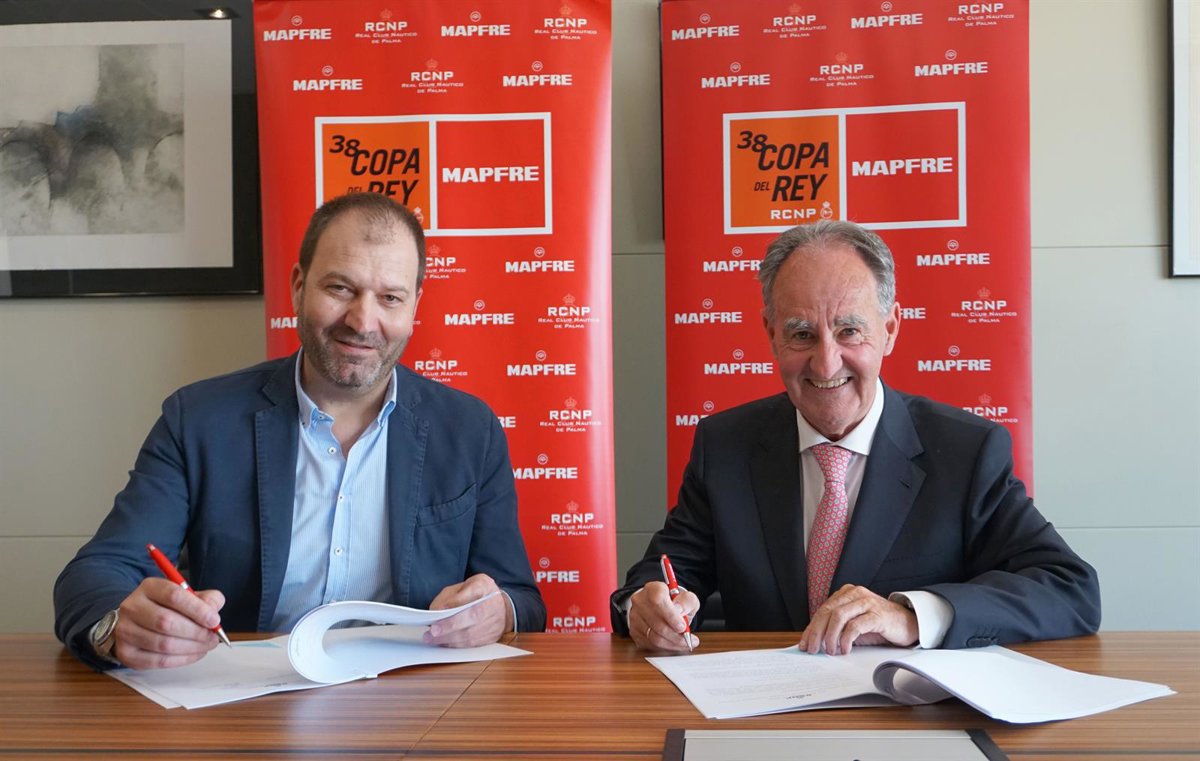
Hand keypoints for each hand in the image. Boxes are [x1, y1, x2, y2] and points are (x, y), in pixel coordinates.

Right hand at [112, 578, 224, 669]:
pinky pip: (158, 661)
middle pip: (166, 622)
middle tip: (212, 638)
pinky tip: (194, 654)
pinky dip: (182, 660)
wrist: (138, 622)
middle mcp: (132, 607)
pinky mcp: (126, 653)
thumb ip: (206, 599)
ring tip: (205, 646)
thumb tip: (213, 612)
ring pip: (163, 644)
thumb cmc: (168, 608)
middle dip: (196, 632)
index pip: (173, 595)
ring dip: (191, 648)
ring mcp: (125, 631)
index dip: (197, 610)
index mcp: (149, 587)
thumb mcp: (187, 595)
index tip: (214, 620)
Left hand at [424, 574, 511, 647]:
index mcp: (484, 586)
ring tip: (432, 639)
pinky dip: (456, 644)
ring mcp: (493, 623)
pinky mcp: (491, 637)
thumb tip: (437, 609)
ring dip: (449, 638)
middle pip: (473, 616)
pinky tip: (443, 643)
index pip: (474, 591)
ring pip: (471, 634)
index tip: (442, 608)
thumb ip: (451, 595)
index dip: (458, 600)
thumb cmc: (480, 595)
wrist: (503, 608)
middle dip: (450, 625)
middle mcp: (491, 605)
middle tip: (433, 630)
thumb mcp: (466, 585)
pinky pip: (472, 644)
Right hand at [628, 581, 698, 651]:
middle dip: (675, 635)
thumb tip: (680, 611)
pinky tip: (674, 644)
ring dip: (672, 643)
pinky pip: (650, 645)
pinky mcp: (634, 632)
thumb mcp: (686, 597)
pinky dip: (665, 648)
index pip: (658, 600)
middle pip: (656, 623)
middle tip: (687, 638)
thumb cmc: (674, 602)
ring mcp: (635, 618)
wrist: (661, 608)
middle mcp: (640, 602)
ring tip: (685, 643)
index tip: (682, 626)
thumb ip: (687, 601)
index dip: (671, 615)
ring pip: (653, 637)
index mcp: (652, 589)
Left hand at [799, 584, 917, 654]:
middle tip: (813, 649)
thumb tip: (816, 642)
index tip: (804, 643)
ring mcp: (866, 602)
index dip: (811, 628)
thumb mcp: (854, 625)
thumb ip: (837, 628)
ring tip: (829, 650)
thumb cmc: (879, 625)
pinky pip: (855, 626)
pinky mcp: (877, 615)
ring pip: (838, 616)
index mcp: (846, 594)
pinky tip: (844, 649)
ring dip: (830, 636)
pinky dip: (846, 639)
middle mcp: (855, 594)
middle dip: (817, 632)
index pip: (823, 610)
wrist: (908, 624)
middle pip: (828, 612)